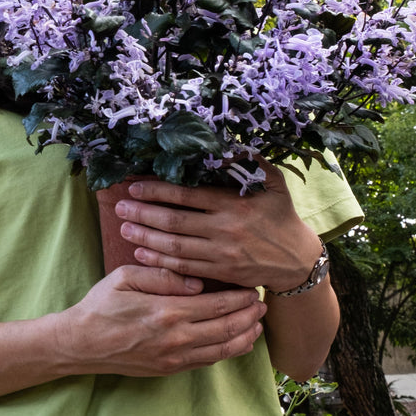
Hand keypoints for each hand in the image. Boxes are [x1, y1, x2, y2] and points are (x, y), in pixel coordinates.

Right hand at [57, 265, 266, 376]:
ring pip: (222, 350)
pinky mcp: (169, 369)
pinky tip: (238, 343)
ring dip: (245, 337)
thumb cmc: (100, 306)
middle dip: (249, 316)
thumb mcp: (125, 277)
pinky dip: (228, 352)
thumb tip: (196, 282)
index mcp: (167, 312)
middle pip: (227, 329)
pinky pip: (207, 362)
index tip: (253, 288)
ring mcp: (173, 358)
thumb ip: (162, 276)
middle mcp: (175, 338)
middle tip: (263, 304)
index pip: (216, 305)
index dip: (240, 297)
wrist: (81, 344)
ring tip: (257, 325)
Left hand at [113, 165, 323, 292]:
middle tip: (119, 207)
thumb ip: (248, 162)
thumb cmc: (280, 214)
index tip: (135, 187)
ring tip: (123, 227)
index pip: (187, 195)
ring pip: (175, 246)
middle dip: (142, 213)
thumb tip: (223, 143)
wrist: (296, 259)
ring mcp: (222, 253)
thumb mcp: (273, 182)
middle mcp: (225, 229)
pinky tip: (141, 252)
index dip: (157, 191)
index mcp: (234, 203)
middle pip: (174, 221)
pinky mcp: (221, 272)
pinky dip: (160, 260)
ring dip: (145, 237)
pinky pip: (184, 267)